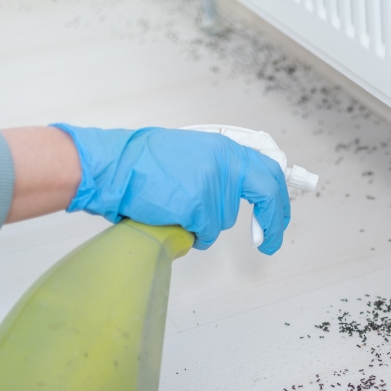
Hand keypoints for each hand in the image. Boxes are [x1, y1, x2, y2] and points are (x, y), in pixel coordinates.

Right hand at [52, 124, 290, 254]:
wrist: (110, 167)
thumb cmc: (140, 164)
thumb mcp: (190, 153)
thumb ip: (219, 169)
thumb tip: (241, 191)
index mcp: (223, 148)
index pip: (268, 172)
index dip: (279, 198)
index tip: (279, 217)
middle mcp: (224, 163)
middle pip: (266, 195)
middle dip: (273, 222)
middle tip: (269, 242)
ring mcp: (212, 185)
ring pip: (222, 221)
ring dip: (202, 224)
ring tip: (173, 205)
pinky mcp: (198, 206)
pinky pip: (203, 233)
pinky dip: (188, 233)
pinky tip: (168, 216)